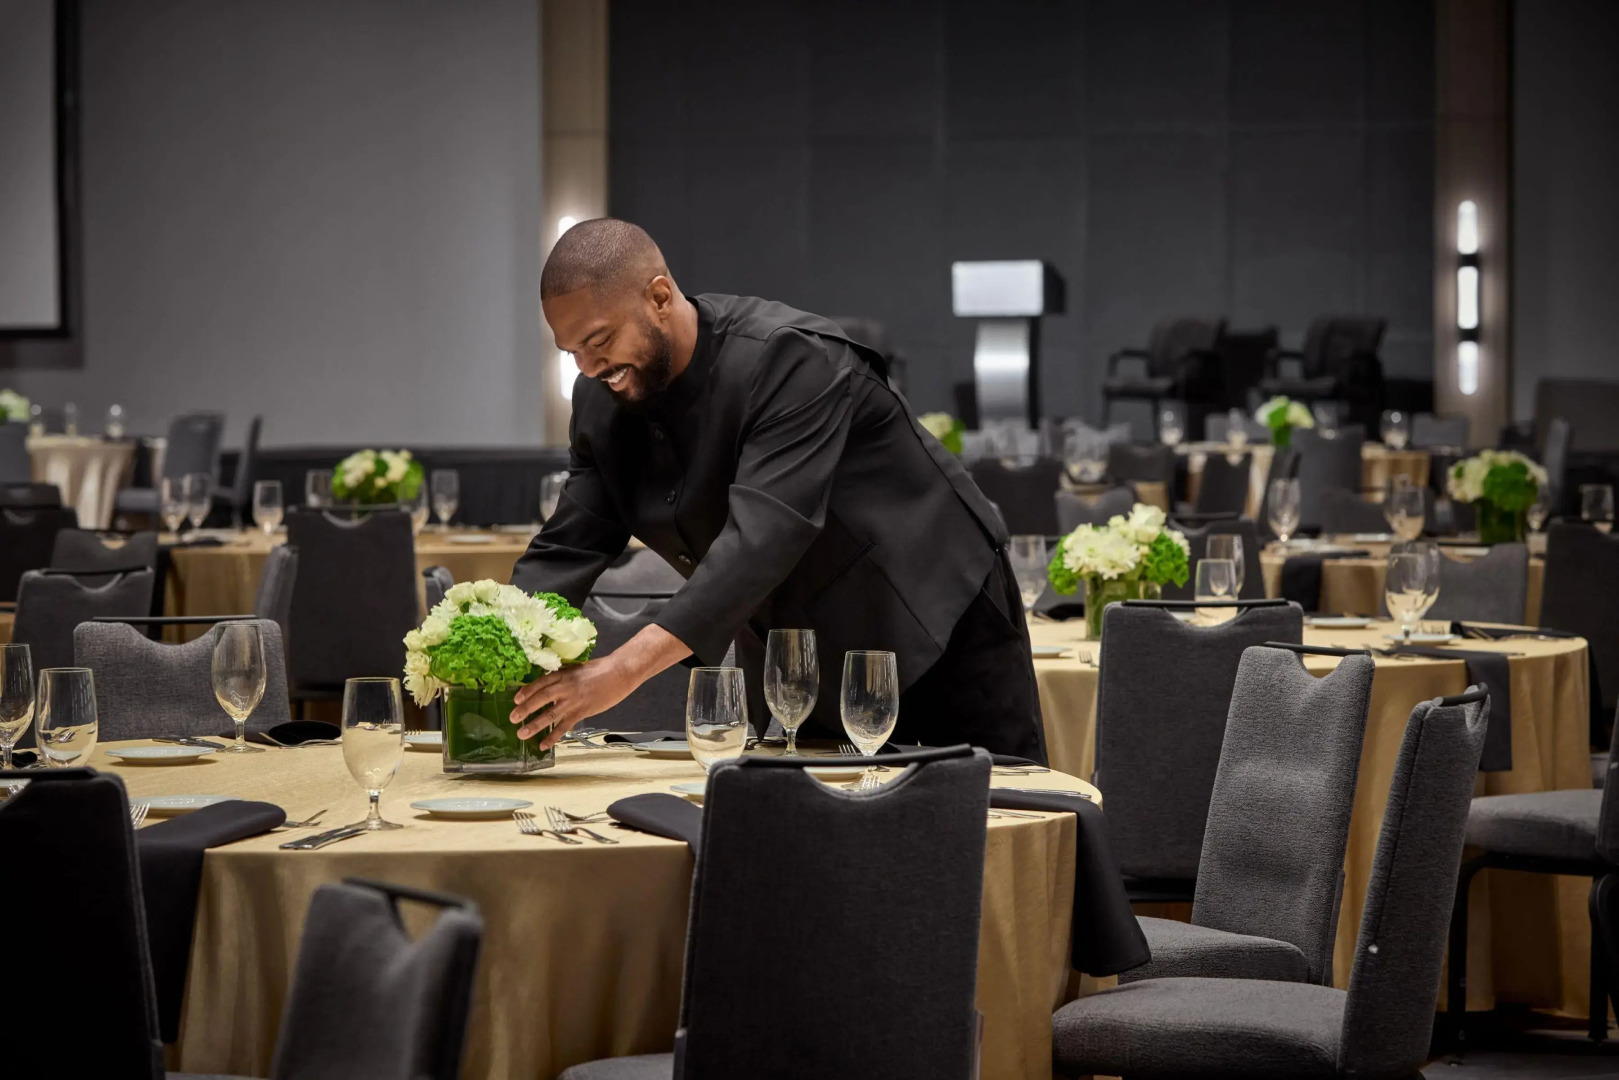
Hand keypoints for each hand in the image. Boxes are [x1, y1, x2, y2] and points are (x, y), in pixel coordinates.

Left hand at [509, 622, 692, 748]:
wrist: (619, 672)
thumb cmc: (600, 670)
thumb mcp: (577, 669)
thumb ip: (564, 678)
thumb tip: (551, 688)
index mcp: (563, 673)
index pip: (540, 682)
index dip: (527, 691)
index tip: (516, 698)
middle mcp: (565, 686)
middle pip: (540, 698)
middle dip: (525, 709)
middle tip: (512, 718)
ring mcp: (573, 700)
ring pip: (549, 714)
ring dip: (534, 724)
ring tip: (521, 734)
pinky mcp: (582, 711)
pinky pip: (564, 726)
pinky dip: (553, 736)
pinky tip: (543, 745)